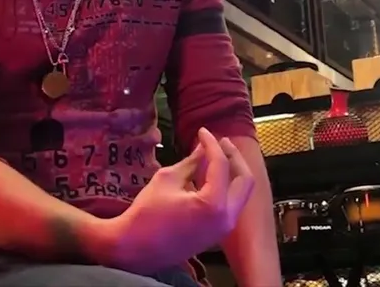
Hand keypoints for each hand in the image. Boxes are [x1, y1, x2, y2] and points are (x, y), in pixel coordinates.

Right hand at [98, 128, 254, 273]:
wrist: (135, 249)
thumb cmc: (147, 213)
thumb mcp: (168, 179)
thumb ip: (191, 162)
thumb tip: (203, 148)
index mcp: (213, 204)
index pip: (221, 165)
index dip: (212, 144)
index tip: (203, 131)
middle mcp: (226, 218)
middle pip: (244, 180)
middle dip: (234, 157)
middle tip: (221, 142)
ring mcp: (223, 228)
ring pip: (240, 194)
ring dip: (232, 172)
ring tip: (217, 154)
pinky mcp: (216, 234)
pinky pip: (230, 205)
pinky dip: (225, 187)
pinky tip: (211, 174)